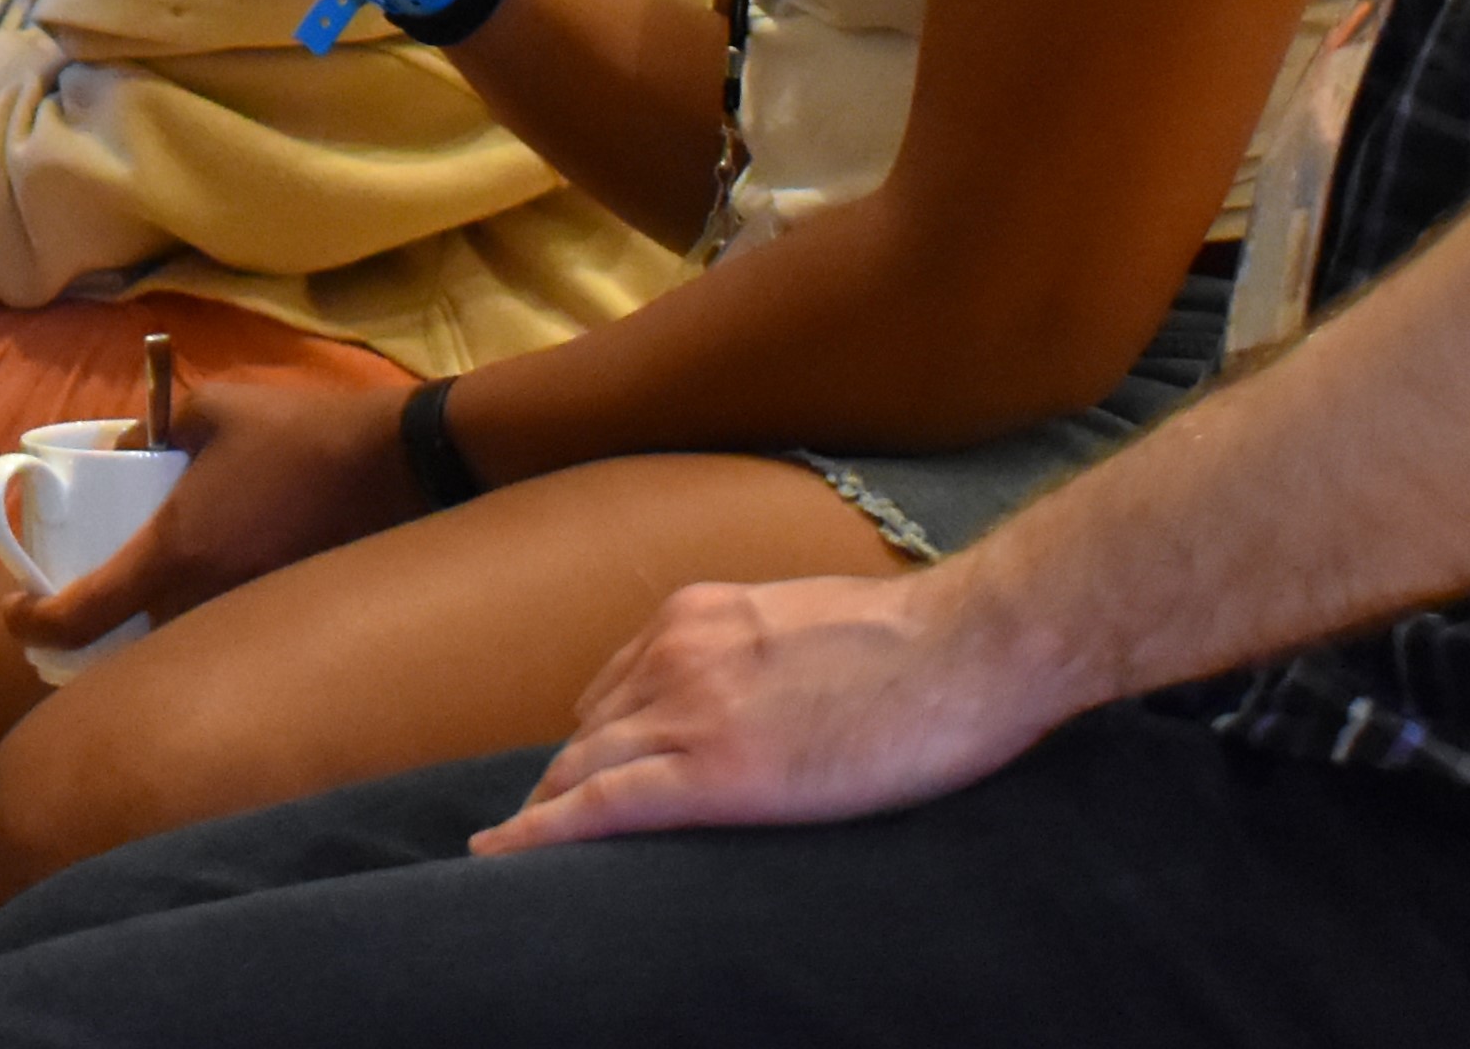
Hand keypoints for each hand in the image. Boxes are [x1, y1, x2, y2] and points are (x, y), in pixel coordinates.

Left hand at [10, 369, 419, 655]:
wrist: (394, 466)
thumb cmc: (294, 434)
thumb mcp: (206, 410)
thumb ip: (151, 428)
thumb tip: (118, 445)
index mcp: (173, 554)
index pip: (81, 617)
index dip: (34, 625)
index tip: (13, 614)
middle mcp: (203, 603)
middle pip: (126, 645)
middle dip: (94, 629)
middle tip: (74, 596)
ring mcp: (247, 620)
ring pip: (175, 645)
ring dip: (149, 627)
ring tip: (136, 592)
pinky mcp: (283, 622)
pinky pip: (222, 637)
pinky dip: (199, 623)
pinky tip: (205, 590)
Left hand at [476, 569, 1076, 855]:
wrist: (968, 644)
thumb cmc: (921, 643)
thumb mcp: (812, 626)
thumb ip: (766, 657)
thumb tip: (768, 699)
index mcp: (701, 615)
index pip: (616, 687)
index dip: (592, 740)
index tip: (575, 774)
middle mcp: (676, 651)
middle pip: (589, 731)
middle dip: (557, 782)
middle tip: (532, 829)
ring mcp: (689, 707)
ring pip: (581, 769)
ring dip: (542, 812)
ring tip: (512, 852)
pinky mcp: (715, 770)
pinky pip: (600, 806)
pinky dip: (539, 832)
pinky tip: (501, 854)